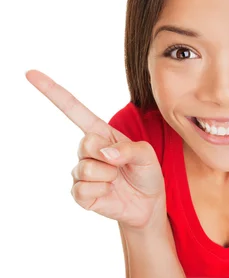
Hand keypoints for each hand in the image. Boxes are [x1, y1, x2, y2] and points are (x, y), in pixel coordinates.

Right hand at [25, 69, 165, 229]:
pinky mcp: (80, 193)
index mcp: (101, 133)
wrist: (148, 203)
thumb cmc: (146, 173)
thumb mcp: (147, 154)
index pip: (73, 109)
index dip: (52, 91)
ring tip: (117, 180)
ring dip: (108, 176)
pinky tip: (109, 192)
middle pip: (86, 143)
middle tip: (121, 166)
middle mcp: (87, 150)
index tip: (31, 73)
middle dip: (108, 156)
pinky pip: (83, 190)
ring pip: (86, 169)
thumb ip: (129, 149)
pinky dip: (101, 192)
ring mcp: (81, 171)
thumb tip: (104, 155)